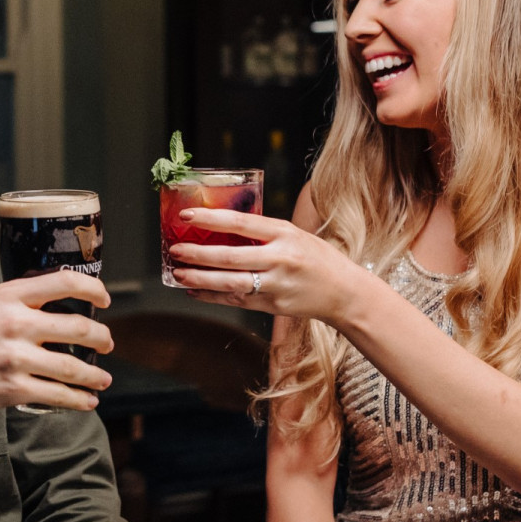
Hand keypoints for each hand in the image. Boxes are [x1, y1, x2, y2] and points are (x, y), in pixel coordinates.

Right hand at [0, 270, 113, 449]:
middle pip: (78, 328)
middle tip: (108, 343)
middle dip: (102, 338)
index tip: (105, 299)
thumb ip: (19, 302)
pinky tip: (87, 401)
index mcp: (9, 296)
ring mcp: (16, 358)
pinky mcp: (13, 389)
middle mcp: (16, 323)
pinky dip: (78, 400)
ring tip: (104, 379)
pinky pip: (57, 395)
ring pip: (73, 367)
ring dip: (95, 375)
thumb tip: (54, 303)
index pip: (65, 282)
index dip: (93, 290)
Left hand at [168, 208, 373, 324]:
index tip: (186, 216)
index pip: (240, 222)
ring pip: (230, 283)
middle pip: (230, 256)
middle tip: (175, 250)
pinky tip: (194, 292)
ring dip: (200, 279)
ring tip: (179, 274)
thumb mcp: (294, 234)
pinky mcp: (273, 305)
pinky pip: (236, 300)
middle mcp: (280, 258)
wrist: (345, 292)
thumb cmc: (316, 258)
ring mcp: (276, 284)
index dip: (210, 218)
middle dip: (198, 254)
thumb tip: (220, 227)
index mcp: (284, 233)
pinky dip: (213, 296)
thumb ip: (262, 232)